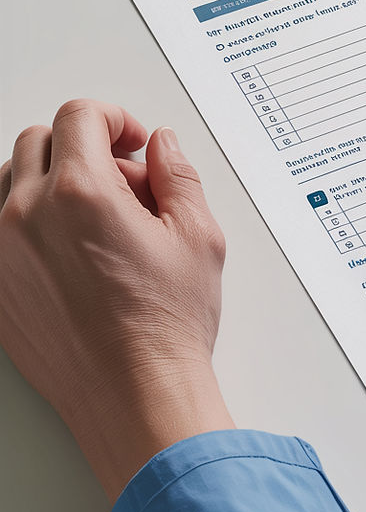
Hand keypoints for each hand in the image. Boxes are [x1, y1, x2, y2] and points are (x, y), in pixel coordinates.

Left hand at [0, 100, 233, 500]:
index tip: (131, 140)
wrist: (136, 394)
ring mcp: (1, 253)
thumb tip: (162, 147)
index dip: (114, 118)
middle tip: (122, 179)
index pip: (78, 116)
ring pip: (9, 179)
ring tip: (95, 214)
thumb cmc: (166, 325)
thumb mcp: (199, 235)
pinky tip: (71, 248)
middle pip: (38, 141)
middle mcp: (27, 216)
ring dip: (50, 179)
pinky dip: (28, 220)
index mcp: (81, 194)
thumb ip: (178, 174)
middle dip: (84, 146)